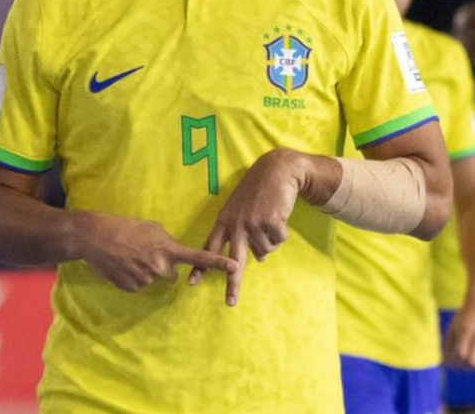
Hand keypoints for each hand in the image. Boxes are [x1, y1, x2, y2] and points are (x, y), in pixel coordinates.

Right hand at [82, 213, 235, 291]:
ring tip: (130, 255)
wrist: (95, 237)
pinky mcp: (132, 288)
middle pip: (171, 273)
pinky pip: (140, 285)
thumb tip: (171, 254)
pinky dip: (134, 277)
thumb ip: (167, 243)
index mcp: (167, 249)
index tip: (235, 266)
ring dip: (146, 270)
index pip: (198, 256)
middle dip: (163, 265)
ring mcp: (146, 280)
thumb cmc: (125, 227)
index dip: (217, 262)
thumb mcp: (152, 228)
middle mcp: (160, 267)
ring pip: (154, 278)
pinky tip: (123, 265)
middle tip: (145, 252)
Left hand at [189, 148, 302, 306]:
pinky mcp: (269, 220)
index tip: (192, 283)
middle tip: (230, 303)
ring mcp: (252, 222)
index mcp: (225, 221)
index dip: (201, 266)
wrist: (276, 170)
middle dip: (232, 283)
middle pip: (233, 261)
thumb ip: (246, 234)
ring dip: (271, 239)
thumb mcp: (245, 210)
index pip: (210, 247)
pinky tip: (279, 215)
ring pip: (265, 250)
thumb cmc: (259, 191)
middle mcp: (236, 224)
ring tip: (270, 219)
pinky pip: (279, 240)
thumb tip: (260, 259)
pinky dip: (283, 232)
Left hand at [443, 303, 474, 369]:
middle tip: (462, 363)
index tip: (452, 362)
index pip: (461, 353)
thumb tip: (444, 362)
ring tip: (471, 362)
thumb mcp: (454, 326)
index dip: (455, 360)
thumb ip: (449, 343)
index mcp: (466, 330)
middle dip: (465, 366)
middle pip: (473, 361)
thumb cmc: (464, 318)